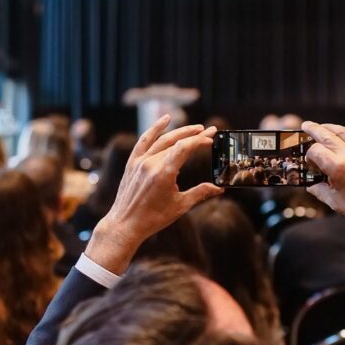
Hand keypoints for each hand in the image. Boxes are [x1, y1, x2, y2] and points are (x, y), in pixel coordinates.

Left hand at [86, 116, 221, 273]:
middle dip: (194, 134)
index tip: (211, 139)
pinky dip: (155, 129)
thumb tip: (219, 189)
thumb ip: (200, 193)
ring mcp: (139, 162)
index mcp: (163, 173)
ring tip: (195, 127)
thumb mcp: (180, 206)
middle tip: (210, 130)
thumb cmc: (153, 218)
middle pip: (175, 141)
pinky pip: (144, 141)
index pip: (185, 148)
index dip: (199, 140)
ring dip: (180, 131)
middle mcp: (150, 164)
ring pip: (162, 139)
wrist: (125, 225)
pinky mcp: (132, 163)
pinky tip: (165, 119)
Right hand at [303, 121, 344, 253]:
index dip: (309, 155)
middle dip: (313, 129)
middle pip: (325, 134)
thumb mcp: (335, 202)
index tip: (310, 162)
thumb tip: (311, 186)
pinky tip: (340, 136)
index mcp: (336, 166)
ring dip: (329, 127)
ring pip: (341, 131)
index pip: (315, 150)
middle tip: (306, 125)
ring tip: (321, 127)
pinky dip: (344, 133)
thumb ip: (319, 191)